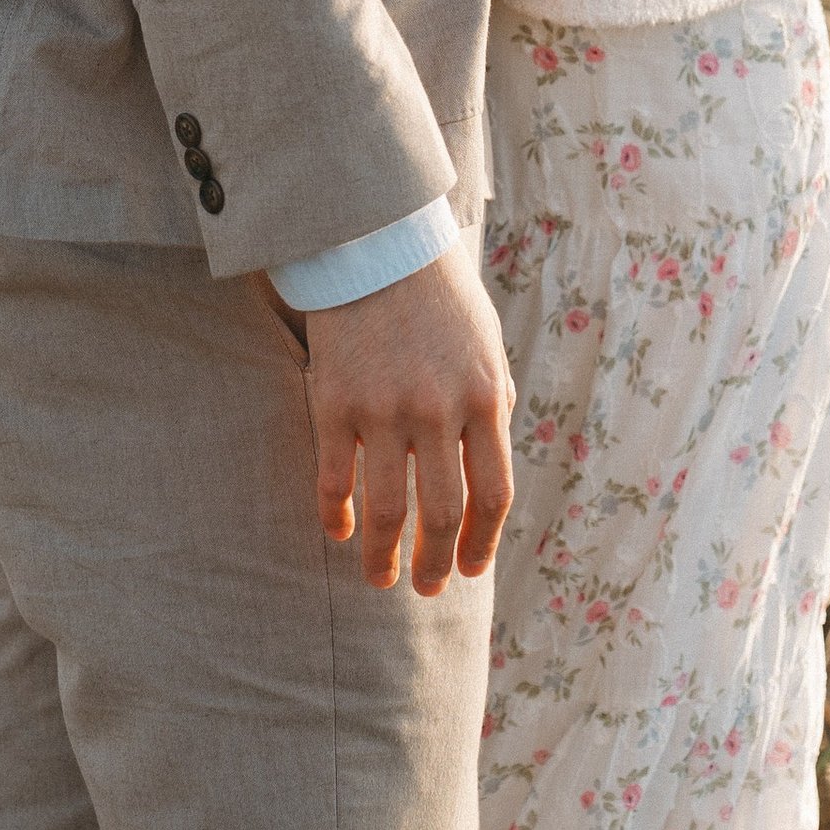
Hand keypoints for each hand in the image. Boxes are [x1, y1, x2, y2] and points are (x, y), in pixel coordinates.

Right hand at [301, 249, 514, 592]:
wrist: (378, 240)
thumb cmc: (439, 296)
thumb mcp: (485, 346)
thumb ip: (490, 405)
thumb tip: (487, 469)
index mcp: (485, 396)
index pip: (493, 494)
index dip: (480, 543)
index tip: (468, 570)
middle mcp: (440, 409)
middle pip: (442, 514)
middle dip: (434, 564)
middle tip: (425, 589)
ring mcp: (386, 407)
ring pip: (387, 512)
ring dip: (384, 558)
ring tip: (380, 578)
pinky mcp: (336, 401)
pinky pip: (336, 480)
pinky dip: (336, 516)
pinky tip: (338, 530)